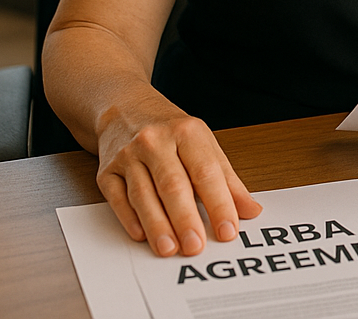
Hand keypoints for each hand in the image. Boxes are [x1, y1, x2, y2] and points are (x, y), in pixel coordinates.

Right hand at [95, 104, 261, 255]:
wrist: (125, 107)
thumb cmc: (170, 130)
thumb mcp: (203, 143)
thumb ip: (227, 179)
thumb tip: (251, 209)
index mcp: (187, 132)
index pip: (206, 172)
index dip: (219, 203)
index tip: (228, 230)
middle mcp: (156, 141)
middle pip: (173, 184)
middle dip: (186, 219)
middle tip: (196, 246)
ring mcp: (128, 155)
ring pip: (143, 194)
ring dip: (157, 225)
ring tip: (170, 249)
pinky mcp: (106, 171)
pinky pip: (118, 198)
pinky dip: (130, 219)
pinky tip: (141, 235)